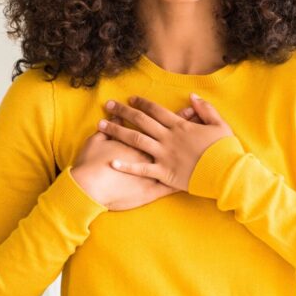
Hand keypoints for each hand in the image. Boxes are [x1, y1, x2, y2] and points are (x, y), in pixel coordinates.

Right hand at [71, 107, 199, 210]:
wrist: (89, 187)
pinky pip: (172, 185)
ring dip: (192, 153)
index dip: (180, 115)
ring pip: (179, 160)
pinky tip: (196, 182)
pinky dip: (184, 183)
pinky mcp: (152, 187)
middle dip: (191, 130)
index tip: (192, 108)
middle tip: (206, 122)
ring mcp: (154, 169)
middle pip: (177, 138)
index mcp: (141, 140)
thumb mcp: (95, 141)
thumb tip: (114, 118)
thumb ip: (108, 129)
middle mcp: (151, 152)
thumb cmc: (91, 164)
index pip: (165, 123)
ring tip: (207, 148)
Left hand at [99, 93, 233, 191]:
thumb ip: (205, 109)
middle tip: (108, 105)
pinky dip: (126, 165)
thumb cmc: (224, 149)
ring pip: (136, 140)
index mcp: (181, 126)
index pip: (157, 111)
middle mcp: (168, 138)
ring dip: (117, 132)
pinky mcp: (164, 173)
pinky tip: (112, 161)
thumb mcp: (219, 124)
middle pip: (141, 122)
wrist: (225, 173)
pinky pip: (141, 169)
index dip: (142, 103)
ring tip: (101, 126)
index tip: (130, 98)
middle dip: (123, 112)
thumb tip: (193, 96)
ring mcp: (164, 155)